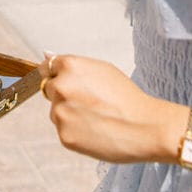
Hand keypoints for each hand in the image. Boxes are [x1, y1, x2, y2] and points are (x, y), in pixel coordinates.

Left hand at [41, 53, 180, 163]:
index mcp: (70, 67)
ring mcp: (60, 112)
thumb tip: (47, 55)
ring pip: (56, 112)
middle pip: (51, 90)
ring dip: (69, 115)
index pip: (46, 67)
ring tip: (96, 119)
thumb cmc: (128, 98)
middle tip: (90, 104)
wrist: (145, 128)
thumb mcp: (102, 69)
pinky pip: (64, 131)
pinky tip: (95, 131)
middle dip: (65, 96)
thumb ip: (72, 65)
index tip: (65, 83)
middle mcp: (61, 87)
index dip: (57, 76)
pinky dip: (76, 132)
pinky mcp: (64, 135)